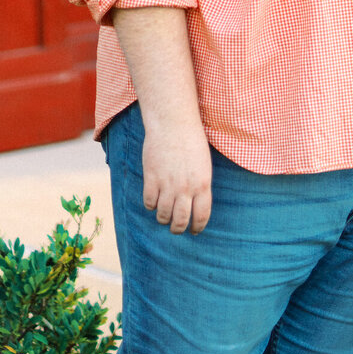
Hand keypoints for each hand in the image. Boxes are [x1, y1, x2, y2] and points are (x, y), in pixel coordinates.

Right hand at [141, 116, 212, 233]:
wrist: (173, 122)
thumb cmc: (192, 141)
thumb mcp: (204, 164)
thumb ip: (200, 186)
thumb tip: (195, 206)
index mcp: (202, 184)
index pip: (201, 216)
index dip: (197, 227)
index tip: (194, 230)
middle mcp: (185, 188)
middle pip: (180, 221)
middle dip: (178, 229)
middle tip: (176, 228)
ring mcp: (167, 184)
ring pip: (163, 215)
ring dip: (163, 219)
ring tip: (163, 216)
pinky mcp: (151, 178)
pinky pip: (149, 202)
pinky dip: (150, 205)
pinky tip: (153, 200)